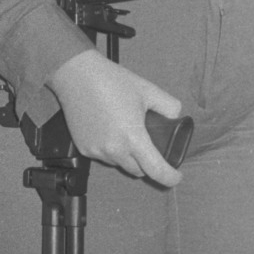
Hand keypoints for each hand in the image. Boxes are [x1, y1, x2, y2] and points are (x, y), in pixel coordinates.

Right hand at [47, 49, 183, 187]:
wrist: (76, 75)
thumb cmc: (111, 81)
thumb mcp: (148, 90)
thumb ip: (169, 106)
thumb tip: (175, 117)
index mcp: (133, 138)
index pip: (156, 170)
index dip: (169, 177)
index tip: (176, 177)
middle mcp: (114, 149)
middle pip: (138, 171)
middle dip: (147, 163)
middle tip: (149, 144)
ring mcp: (96, 151)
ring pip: (120, 163)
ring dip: (127, 155)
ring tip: (125, 131)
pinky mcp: (83, 148)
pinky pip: (103, 156)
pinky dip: (110, 149)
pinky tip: (109, 129)